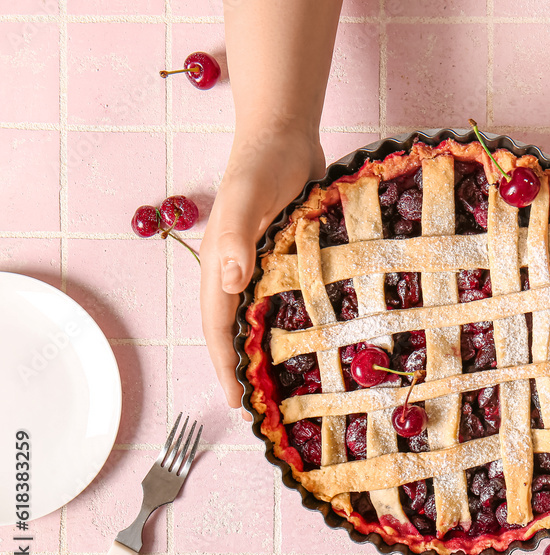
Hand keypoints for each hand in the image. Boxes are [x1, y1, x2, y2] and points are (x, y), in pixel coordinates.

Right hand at [200, 123, 325, 412]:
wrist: (287, 132)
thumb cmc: (264, 162)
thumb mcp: (250, 195)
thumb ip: (238, 236)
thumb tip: (230, 281)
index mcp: (219, 264)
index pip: (218, 327)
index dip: (225, 367)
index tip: (237, 402)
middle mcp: (236, 270)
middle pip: (235, 330)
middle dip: (243, 370)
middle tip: (265, 409)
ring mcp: (260, 264)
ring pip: (259, 317)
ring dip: (267, 350)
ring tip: (287, 386)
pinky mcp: (285, 256)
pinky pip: (284, 297)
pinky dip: (292, 322)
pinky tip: (313, 339)